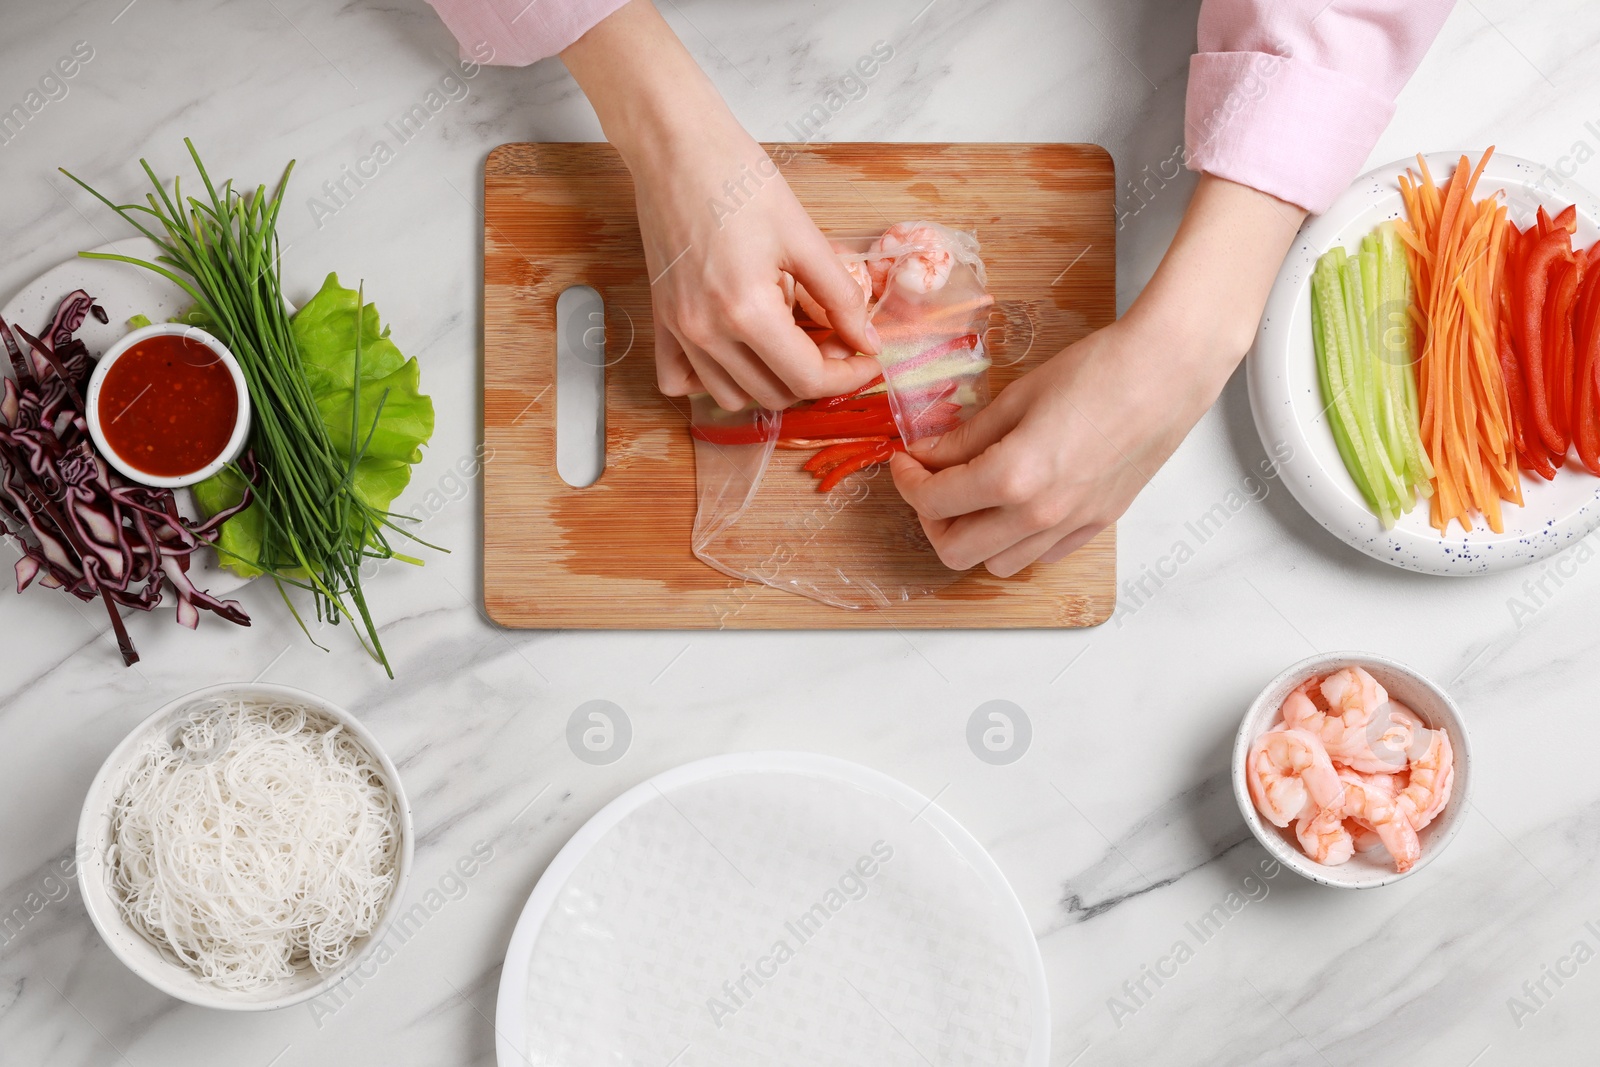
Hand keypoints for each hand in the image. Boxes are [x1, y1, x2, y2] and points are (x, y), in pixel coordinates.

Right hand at [561, 1, 879, 410]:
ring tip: (790, 339)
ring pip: (732, 396)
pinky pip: (680, 380)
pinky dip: (713, 378)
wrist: (675, 146)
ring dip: (769, 380)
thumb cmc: (737, 178)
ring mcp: (679, 330)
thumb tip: (866, 340)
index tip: (868, 358)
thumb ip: (840, 296)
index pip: (808, 378)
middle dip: (815, 376)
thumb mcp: (804, 235)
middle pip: (775, 394)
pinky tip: (738, 349)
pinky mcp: (661, 319)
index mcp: (747, 311)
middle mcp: (706, 333)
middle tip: (836, 340)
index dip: (849, 375)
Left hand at [891, 175, 1307, 574]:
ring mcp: (1071, 525)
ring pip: (996, 565)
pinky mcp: (1097, 524)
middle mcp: (1040, 515)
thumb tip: (926, 454)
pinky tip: (1015, 504)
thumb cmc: (1099, 370)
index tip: (905, 461)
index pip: (934, 502)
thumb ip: (965, 436)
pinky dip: (1015, 541)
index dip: (907, 481)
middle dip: (931, 519)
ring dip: (972, 537)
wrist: (1168, 369)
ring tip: (972, 496)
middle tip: (930, 484)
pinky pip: (1040, 556)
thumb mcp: (1016, 397)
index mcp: (1013, 478)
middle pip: (955, 551)